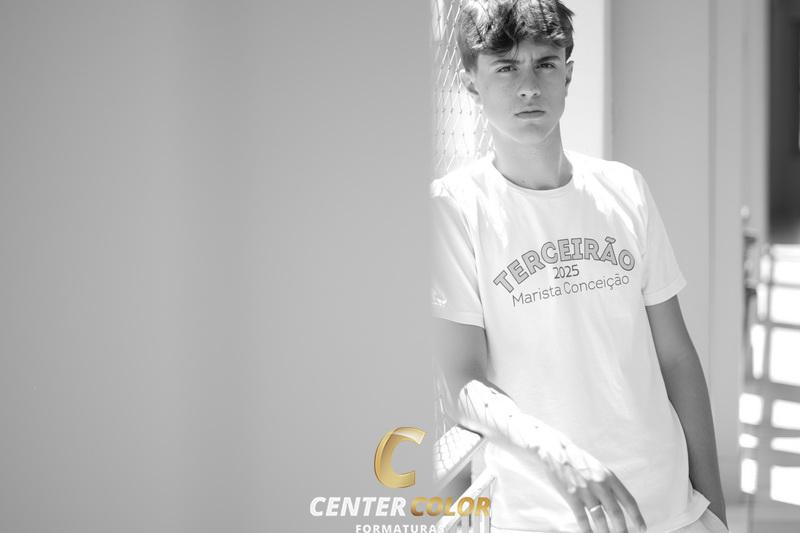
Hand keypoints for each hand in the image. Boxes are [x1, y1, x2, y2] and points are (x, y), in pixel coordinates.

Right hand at [525, 422, 646, 532]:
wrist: (556, 451)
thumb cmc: (578, 461)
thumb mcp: (598, 468)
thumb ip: (609, 484)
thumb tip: (621, 504)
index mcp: (610, 477)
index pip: (629, 501)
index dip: (637, 517)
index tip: (642, 529)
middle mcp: (600, 484)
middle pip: (616, 513)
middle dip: (622, 530)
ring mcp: (585, 490)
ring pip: (600, 518)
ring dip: (605, 532)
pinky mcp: (571, 495)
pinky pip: (582, 518)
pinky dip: (587, 529)